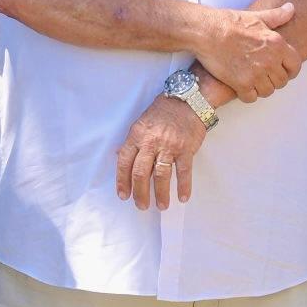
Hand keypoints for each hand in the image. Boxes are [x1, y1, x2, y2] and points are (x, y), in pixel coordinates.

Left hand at [114, 95, 207, 209]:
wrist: (188, 99)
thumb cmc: (163, 111)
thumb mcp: (141, 123)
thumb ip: (132, 141)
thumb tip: (119, 156)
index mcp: (137, 136)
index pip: (124, 162)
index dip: (122, 181)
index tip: (123, 195)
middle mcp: (151, 142)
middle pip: (141, 173)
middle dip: (140, 193)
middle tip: (141, 206)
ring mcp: (169, 146)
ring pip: (161, 175)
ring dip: (161, 194)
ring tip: (161, 206)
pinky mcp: (186, 149)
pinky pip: (184, 172)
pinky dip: (183, 186)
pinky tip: (182, 197)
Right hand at [194, 2, 299, 100]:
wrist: (207, 31)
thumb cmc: (229, 22)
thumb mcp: (256, 16)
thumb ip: (277, 16)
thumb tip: (291, 8)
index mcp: (277, 44)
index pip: (295, 65)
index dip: (290, 70)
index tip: (284, 72)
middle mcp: (270, 60)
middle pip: (282, 81)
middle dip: (274, 80)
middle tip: (263, 76)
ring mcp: (256, 74)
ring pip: (268, 91)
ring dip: (261, 88)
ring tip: (253, 81)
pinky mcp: (241, 84)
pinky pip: (251, 98)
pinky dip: (247, 94)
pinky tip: (242, 87)